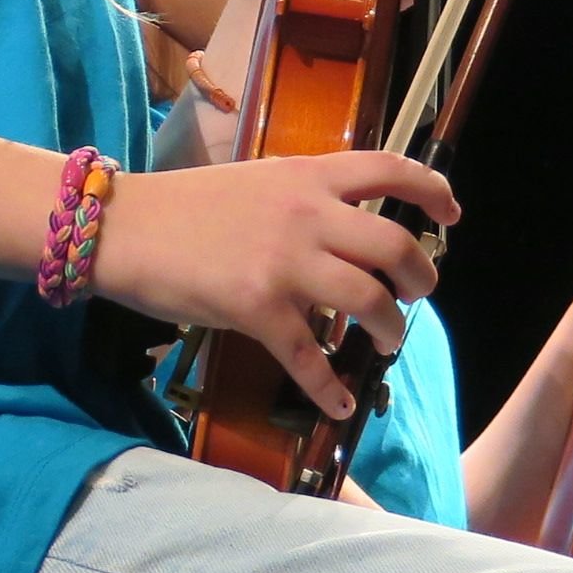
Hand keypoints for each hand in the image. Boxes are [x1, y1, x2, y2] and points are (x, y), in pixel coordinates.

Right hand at [94, 150, 455, 420]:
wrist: (121, 228)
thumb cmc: (182, 206)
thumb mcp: (254, 183)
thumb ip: (301, 199)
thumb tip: (342, 230)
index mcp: (306, 176)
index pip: (390, 169)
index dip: (432, 191)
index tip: (450, 215)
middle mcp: (307, 215)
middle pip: (395, 246)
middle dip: (420, 277)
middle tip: (416, 294)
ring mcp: (284, 264)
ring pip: (369, 301)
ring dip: (391, 328)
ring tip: (388, 340)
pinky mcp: (257, 309)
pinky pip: (309, 358)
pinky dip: (329, 387)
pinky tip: (338, 403)